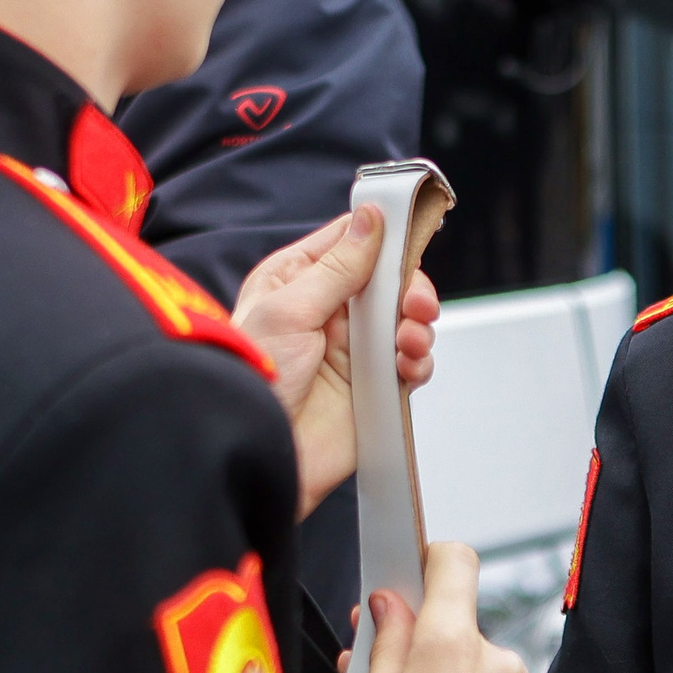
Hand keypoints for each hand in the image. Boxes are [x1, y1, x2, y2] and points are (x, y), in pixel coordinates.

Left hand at [232, 207, 439, 518]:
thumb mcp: (290, 309)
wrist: (259, 452)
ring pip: (405, 320)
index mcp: (297, 280)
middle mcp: (327, 311)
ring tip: (407, 341)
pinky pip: (411, 362)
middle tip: (414, 303)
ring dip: (416, 326)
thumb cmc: (255, 381)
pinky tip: (406, 366)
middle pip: (389, 280)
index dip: (384, 235)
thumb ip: (338, 266)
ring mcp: (352, 349)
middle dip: (409, 288)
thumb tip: (369, 220)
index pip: (350, 241)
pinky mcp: (373, 385)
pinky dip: (417, 360)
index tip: (410, 233)